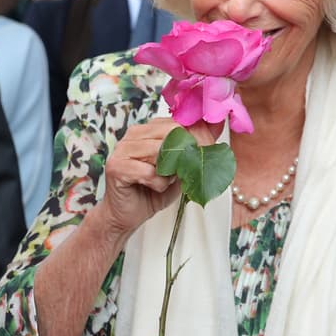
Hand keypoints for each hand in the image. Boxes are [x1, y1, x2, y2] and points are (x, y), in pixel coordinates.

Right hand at [97, 117, 221, 236]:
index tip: (205, 155)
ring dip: (171, 172)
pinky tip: (153, 188)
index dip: (198, 140)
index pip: (180, 122)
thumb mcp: (184, 164)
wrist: (129, 214)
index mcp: (150, 128)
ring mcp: (122, 148)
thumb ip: (199, 142)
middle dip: (188, 154)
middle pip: (173, 133)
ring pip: (162, 151)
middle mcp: (134, 133)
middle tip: (187, 172)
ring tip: (166, 180)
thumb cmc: (156, 188)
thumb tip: (220, 120)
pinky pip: (150, 172)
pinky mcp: (116, 166)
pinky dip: (159, 184)